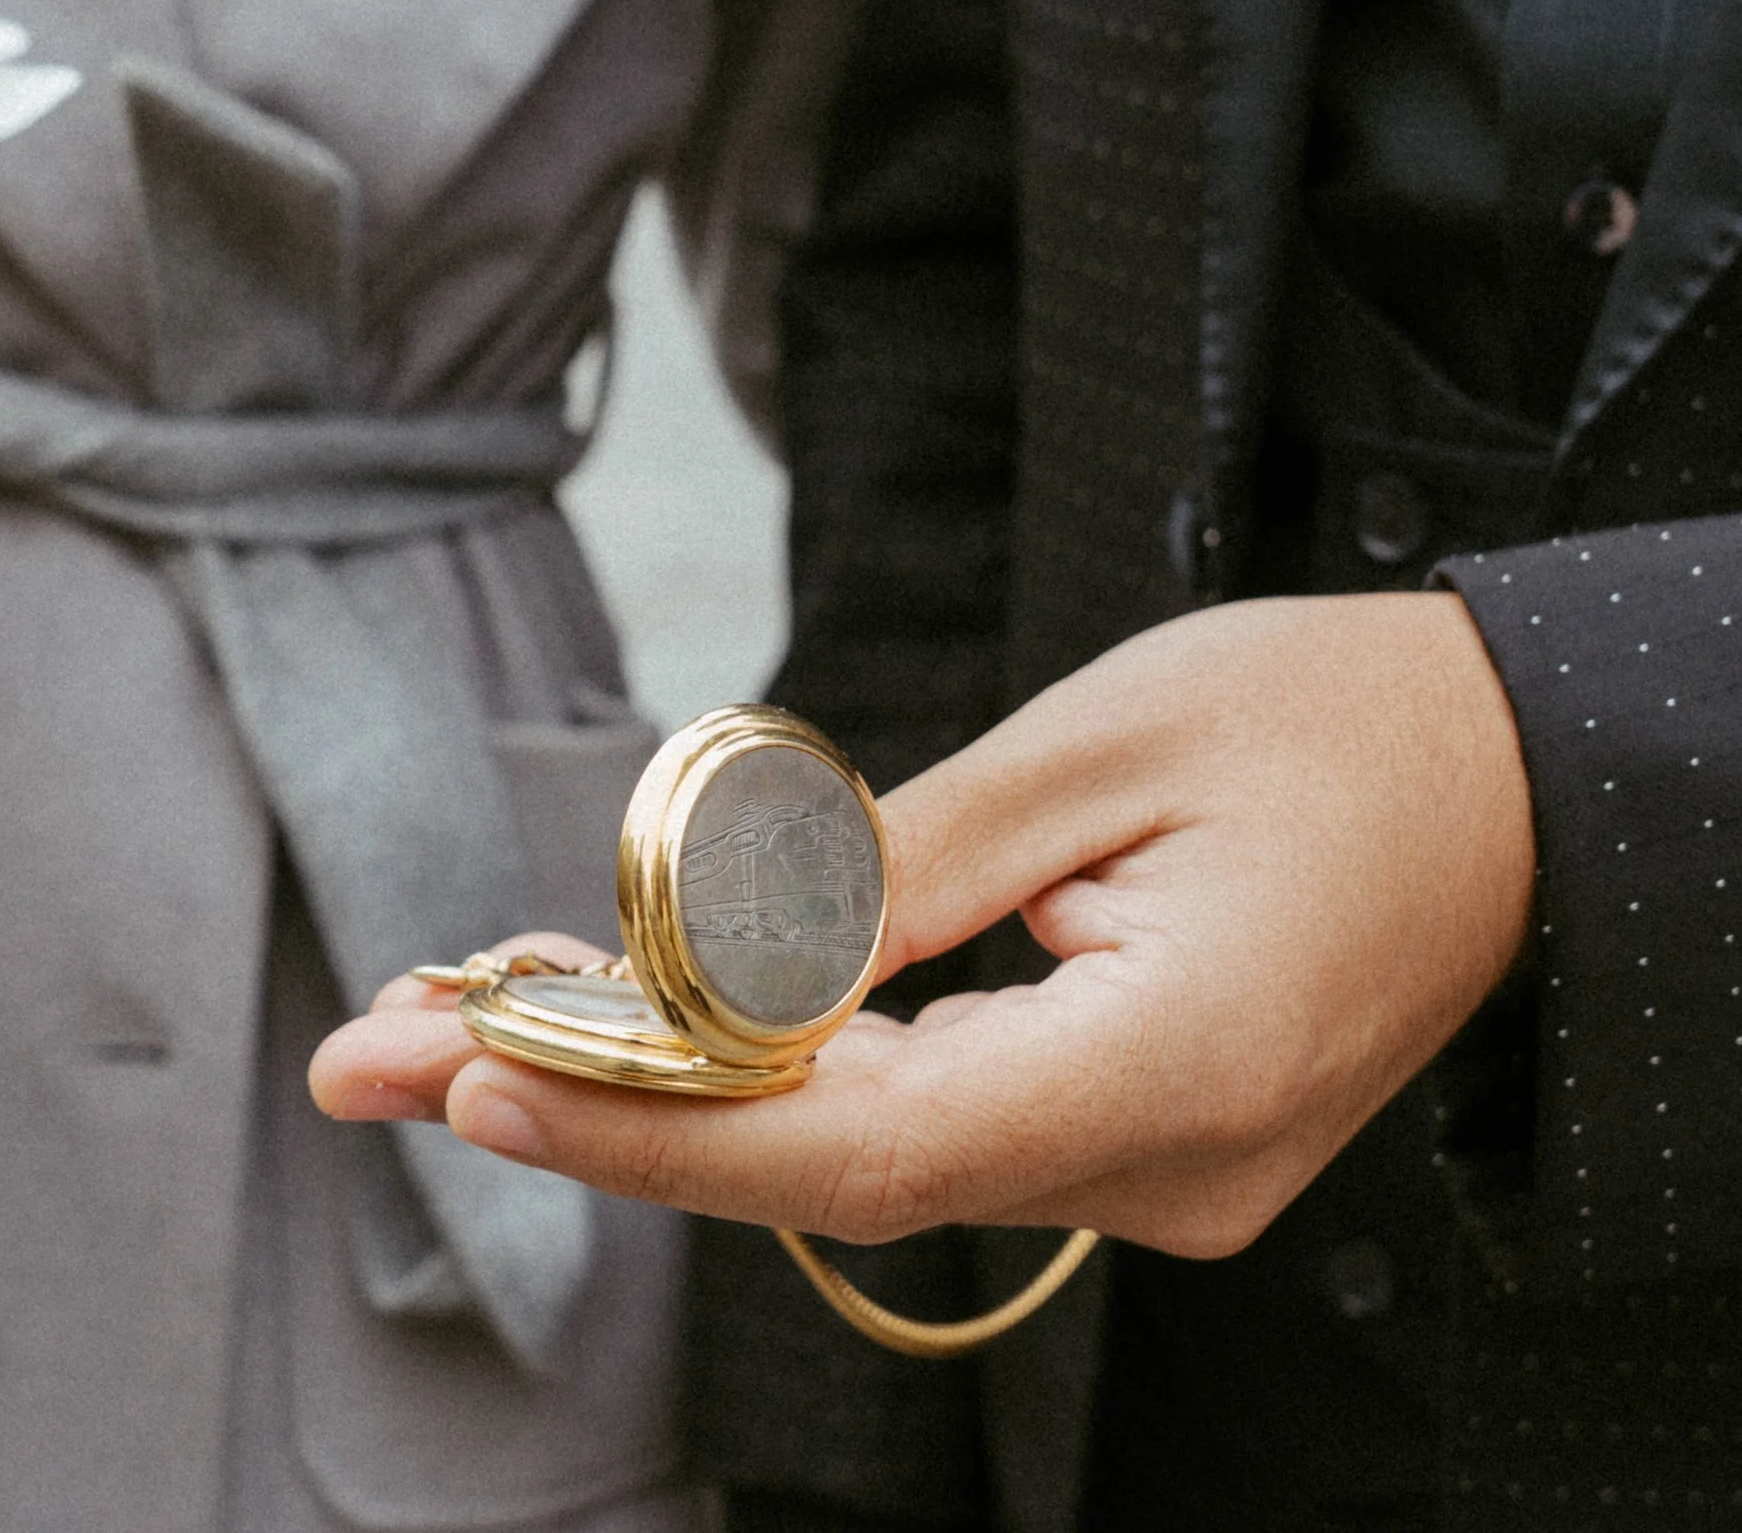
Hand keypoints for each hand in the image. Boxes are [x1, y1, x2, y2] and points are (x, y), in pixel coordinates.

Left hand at [311, 591, 1535, 1256]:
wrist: (1526, 777)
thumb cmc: (1341, 722)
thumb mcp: (1101, 741)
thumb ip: (894, 868)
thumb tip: (709, 953)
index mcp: (1177, 1061)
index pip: (869, 1150)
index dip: (663, 1128)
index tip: (480, 1075)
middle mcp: (1160, 1166)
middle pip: (826, 1168)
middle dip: (595, 1105)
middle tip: (369, 1054)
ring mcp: (1149, 1174)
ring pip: (858, 1152)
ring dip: (661, 1085)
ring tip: (455, 1014)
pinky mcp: (1126, 1138)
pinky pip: (923, 1121)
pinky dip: (773, 1073)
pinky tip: (634, 1020)